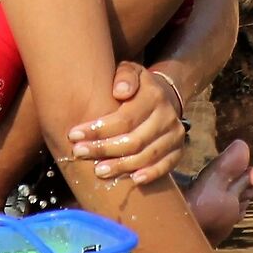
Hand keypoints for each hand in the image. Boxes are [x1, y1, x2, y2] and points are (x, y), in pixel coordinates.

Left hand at [67, 62, 186, 184]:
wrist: (163, 96)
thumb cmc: (136, 87)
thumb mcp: (129, 71)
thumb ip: (124, 77)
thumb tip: (120, 91)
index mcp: (153, 96)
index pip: (124, 119)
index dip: (98, 129)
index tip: (74, 135)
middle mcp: (167, 116)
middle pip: (133, 140)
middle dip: (103, 149)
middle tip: (79, 153)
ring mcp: (174, 135)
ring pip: (146, 156)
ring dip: (121, 166)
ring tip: (98, 171)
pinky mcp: (178, 150)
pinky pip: (166, 166)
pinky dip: (150, 174)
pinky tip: (133, 180)